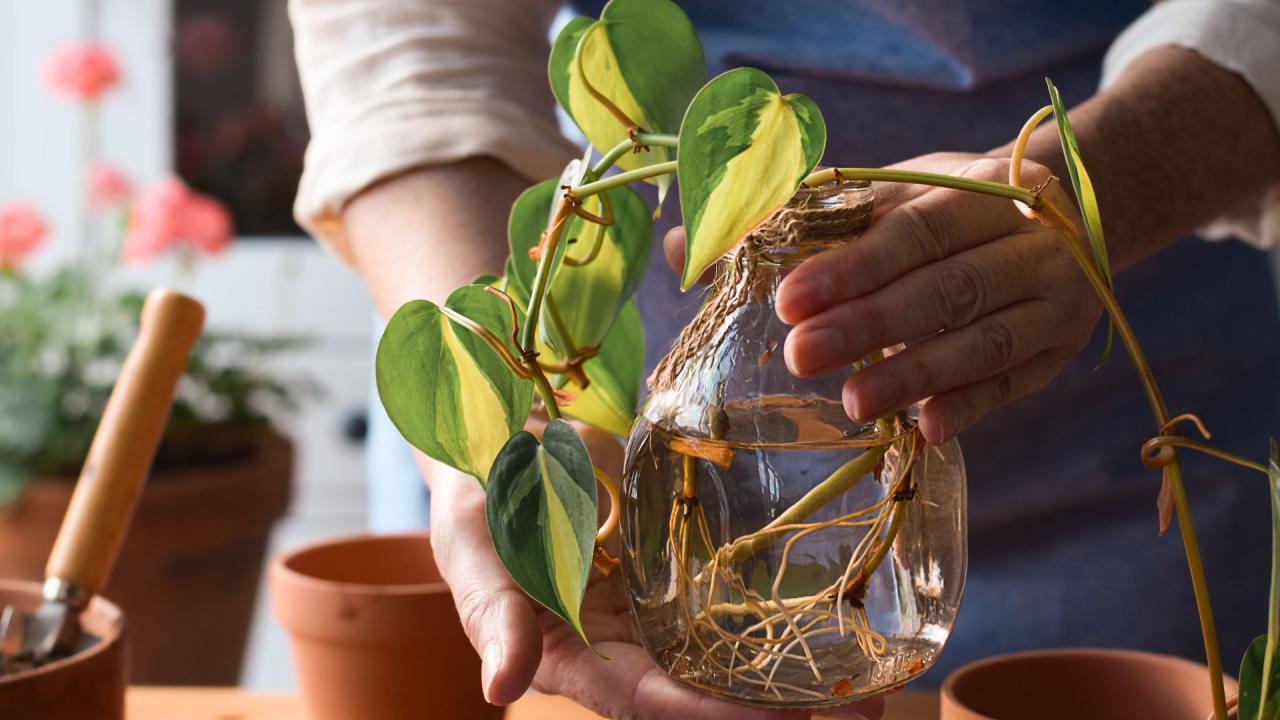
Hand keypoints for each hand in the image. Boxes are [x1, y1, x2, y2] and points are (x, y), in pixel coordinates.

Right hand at [422, 420, 884, 719]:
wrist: (503, 439)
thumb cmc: (474, 499)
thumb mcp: (472, 552)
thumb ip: (492, 618)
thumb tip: (500, 690)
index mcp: (573, 660)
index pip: (649, 704)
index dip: (714, 717)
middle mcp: (623, 650)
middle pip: (707, 699)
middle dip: (778, 713)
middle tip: (867, 709)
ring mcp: (655, 613)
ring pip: (731, 660)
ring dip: (797, 676)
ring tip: (875, 681)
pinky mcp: (678, 573)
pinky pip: (735, 604)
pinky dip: (785, 617)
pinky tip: (844, 616)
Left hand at [665, 154, 1101, 444]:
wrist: (1070, 209)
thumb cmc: (945, 209)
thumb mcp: (885, 195)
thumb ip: (794, 220)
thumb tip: (682, 247)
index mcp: (974, 189)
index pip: (909, 230)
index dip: (850, 266)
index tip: (786, 300)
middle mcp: (1024, 241)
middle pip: (944, 288)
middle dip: (869, 325)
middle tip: (799, 356)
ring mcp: (1051, 298)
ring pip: (985, 341)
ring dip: (915, 375)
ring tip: (850, 403)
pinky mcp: (1059, 348)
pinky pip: (1017, 383)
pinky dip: (972, 405)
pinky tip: (927, 428)